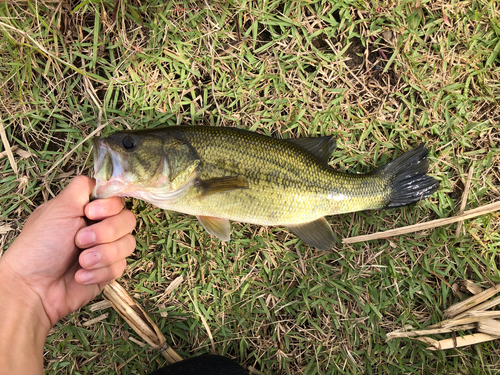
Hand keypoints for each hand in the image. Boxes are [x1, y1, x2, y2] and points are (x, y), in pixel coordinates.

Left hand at [0, 176, 135, 326]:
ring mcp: (106, 249)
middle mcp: (99, 227)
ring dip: (103, 254)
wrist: (33, 287)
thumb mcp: (58, 207)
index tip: (89, 213)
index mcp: (88, 210)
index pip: (118, 200)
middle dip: (105, 232)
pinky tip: (80, 275)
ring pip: (128, 244)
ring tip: (81, 261)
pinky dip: (99, 272)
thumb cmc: (40, 246)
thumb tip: (103, 180)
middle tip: (80, 240)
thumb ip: (82, 188)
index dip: (109, 207)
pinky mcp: (108, 271)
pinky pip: (120, 267)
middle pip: (128, 220)